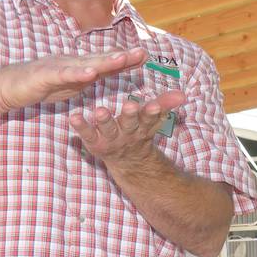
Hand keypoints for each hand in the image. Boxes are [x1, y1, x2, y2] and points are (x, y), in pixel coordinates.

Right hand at [0, 48, 149, 111]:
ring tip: (122, 59)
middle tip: (142, 53)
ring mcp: (59, 67)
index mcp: (79, 66)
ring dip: (105, 61)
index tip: (146, 55)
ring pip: (86, 64)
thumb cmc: (40, 85)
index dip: (125, 59)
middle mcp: (72, 62)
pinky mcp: (46, 76)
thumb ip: (88, 78)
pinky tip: (90, 74)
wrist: (8, 86)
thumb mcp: (70, 83)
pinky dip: (77, 73)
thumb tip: (105, 73)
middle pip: (101, 59)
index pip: (106, 62)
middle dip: (122, 57)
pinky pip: (64, 75)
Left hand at [68, 87, 187, 169]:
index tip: (155, 105)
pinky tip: (73, 116)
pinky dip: (80, 126)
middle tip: (130, 106)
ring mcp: (110, 139)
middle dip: (130, 116)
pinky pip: (87, 134)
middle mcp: (127, 133)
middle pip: (130, 124)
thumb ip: (165, 105)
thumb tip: (183, 94)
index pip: (149, 118)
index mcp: (142, 126)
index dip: (153, 112)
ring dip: (104, 120)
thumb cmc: (139, 133)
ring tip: (100, 110)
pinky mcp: (94, 142)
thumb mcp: (153, 121)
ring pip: (108, 129)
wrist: (128, 162)